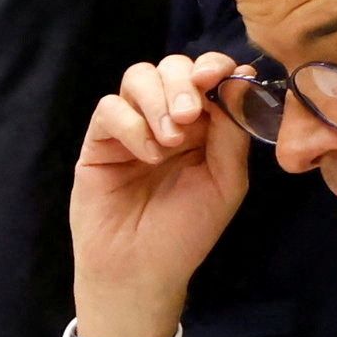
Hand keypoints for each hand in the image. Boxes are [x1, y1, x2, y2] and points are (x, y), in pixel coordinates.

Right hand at [68, 52, 254, 336]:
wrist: (142, 270)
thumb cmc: (186, 233)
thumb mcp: (226, 182)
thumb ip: (232, 132)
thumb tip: (236, 81)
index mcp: (203, 126)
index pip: (206, 75)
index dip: (214, 65)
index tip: (222, 74)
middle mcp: (166, 120)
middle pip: (171, 67)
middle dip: (184, 82)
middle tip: (190, 116)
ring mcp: (131, 129)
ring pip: (138, 77)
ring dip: (158, 100)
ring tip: (170, 140)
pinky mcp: (100, 142)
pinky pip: (109, 109)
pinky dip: (132, 124)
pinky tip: (148, 154)